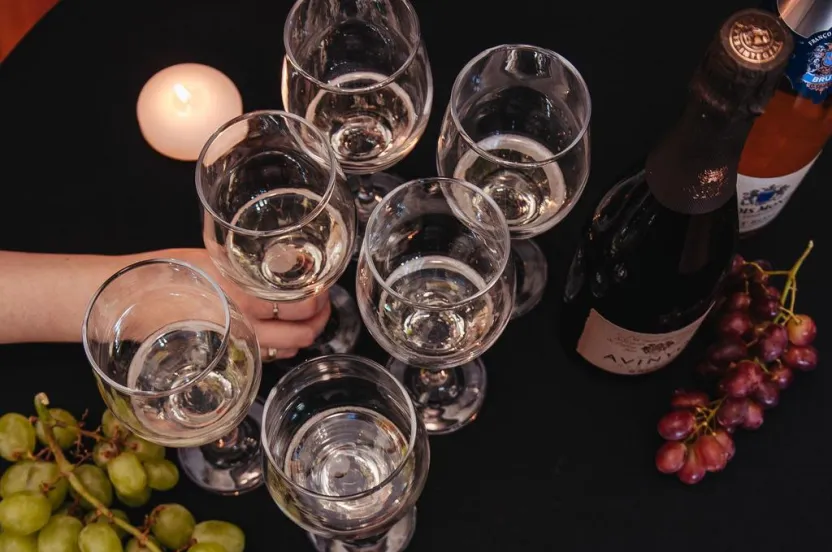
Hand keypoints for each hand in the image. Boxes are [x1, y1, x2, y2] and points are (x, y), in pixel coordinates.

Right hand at [167, 248, 330, 359]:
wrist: (129, 300)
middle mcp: (245, 324)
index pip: (302, 306)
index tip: (322, 289)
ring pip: (287, 350)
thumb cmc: (166, 272)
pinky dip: (281, 346)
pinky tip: (279, 331)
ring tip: (304, 318)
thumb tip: (281, 261)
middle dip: (318, 322)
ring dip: (301, 336)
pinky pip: (266, 355)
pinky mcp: (226, 355)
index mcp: (245, 295)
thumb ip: (247, 265)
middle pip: (302, 335)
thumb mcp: (212, 258)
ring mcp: (236, 344)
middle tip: (321, 306)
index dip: (320, 300)